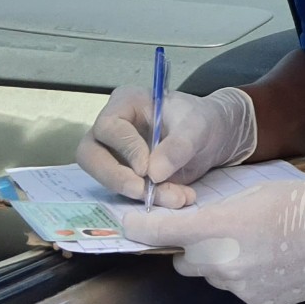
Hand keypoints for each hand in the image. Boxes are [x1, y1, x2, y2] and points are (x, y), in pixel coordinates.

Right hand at [79, 84, 256, 207]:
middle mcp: (113, 128)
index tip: (147, 168)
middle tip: (143, 192)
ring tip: (176, 197)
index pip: (108, 127)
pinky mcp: (125, 175)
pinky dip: (151, 200)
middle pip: (91, 155)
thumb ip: (178, 146)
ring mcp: (115, 153)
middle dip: (116, 178)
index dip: (125, 149)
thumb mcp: (198, 128)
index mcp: (125, 103)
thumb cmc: (201, 121)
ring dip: (138, 193)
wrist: (213, 138)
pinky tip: (177, 198)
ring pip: (108, 179)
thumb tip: (154, 173)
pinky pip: (126, 192)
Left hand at [121, 176, 304, 303]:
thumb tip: (192, 225)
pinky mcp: (258, 303)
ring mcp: (240, 288)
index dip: (137, 227)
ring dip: (222, 263)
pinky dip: (247, 278)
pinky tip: (274, 263)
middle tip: (218, 231)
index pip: (159, 232)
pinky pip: (239, 290)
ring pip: (213, 275)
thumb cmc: (303, 202)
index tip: (126, 224)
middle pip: (184, 259)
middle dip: (193, 247)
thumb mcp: (253, 193)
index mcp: (219, 227)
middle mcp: (222, 262)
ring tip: (257, 245)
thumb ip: (216, 212)